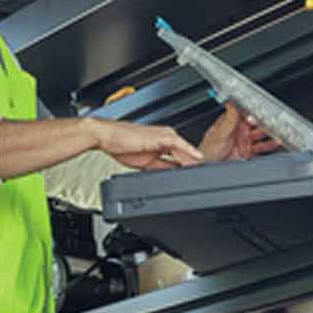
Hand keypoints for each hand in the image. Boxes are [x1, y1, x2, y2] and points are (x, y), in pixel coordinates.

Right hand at [85, 118, 201, 169]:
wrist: (108, 136)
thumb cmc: (121, 146)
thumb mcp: (145, 164)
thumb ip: (160, 168)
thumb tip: (171, 177)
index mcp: (162, 142)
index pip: (180, 157)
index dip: (188, 167)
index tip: (196, 177)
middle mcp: (166, 137)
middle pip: (185, 154)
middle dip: (194, 166)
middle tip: (205, 177)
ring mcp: (165, 135)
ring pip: (185, 150)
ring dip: (194, 162)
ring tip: (203, 172)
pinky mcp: (162, 136)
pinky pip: (180, 144)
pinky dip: (190, 152)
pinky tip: (198, 158)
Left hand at [198, 103, 280, 162]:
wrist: (207, 168)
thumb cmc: (207, 150)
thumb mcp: (219, 134)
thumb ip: (228, 120)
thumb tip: (231, 103)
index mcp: (230, 122)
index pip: (245, 112)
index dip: (253, 110)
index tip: (261, 109)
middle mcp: (238, 131)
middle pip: (255, 123)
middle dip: (264, 121)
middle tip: (271, 120)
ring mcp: (244, 141)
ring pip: (260, 134)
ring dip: (268, 132)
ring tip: (276, 130)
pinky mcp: (248, 152)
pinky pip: (261, 147)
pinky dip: (269, 144)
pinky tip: (275, 141)